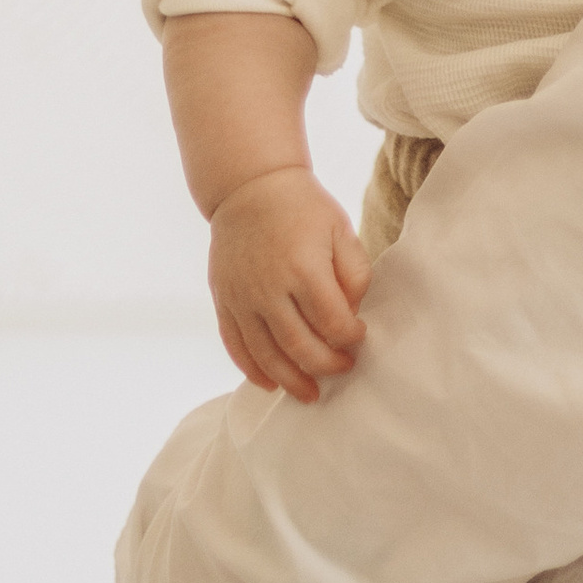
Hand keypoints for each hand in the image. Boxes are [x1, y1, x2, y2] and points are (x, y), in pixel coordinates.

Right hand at [208, 166, 371, 399]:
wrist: (250, 188)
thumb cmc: (304, 209)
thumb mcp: (342, 230)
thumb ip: (355, 274)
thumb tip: (352, 314)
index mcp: (304, 268)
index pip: (332, 323)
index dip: (350, 338)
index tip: (359, 336)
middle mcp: (269, 288)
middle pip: (299, 346)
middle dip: (325, 366)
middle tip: (343, 368)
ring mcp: (241, 297)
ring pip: (265, 355)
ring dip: (290, 381)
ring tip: (310, 394)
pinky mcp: (223, 300)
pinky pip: (235, 345)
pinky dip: (252, 370)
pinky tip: (270, 384)